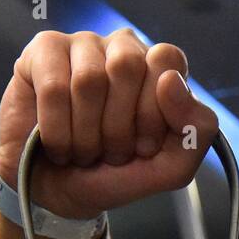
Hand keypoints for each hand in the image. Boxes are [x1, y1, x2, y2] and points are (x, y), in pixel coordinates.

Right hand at [0, 29, 217, 219]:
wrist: (61, 194)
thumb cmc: (116, 174)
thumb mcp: (171, 167)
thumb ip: (196, 130)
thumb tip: (172, 80)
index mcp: (160, 70)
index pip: (168, 61)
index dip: (154, 111)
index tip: (145, 146)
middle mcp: (123, 49)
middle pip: (128, 67)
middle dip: (119, 127)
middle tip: (112, 152)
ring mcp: (82, 45)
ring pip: (89, 80)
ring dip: (86, 135)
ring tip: (84, 151)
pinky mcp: (42, 52)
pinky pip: (54, 87)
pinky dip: (57, 130)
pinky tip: (57, 144)